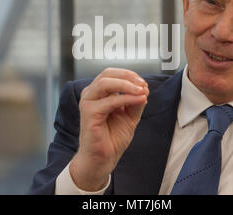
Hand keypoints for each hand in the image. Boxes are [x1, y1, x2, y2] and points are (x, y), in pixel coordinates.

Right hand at [69, 68, 148, 190]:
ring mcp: (88, 102)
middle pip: (107, 73)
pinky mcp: (89, 113)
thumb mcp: (130, 116)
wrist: (103, 158)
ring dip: (127, 85)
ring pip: (105, 82)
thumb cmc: (112, 138)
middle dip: (128, 76)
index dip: (129, 75)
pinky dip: (126, 98)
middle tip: (143, 84)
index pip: (112, 74)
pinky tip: (138, 100)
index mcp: (99, 93)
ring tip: (142, 90)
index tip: (144, 84)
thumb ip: (135, 102)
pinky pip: (110, 101)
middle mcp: (91, 95)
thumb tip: (144, 89)